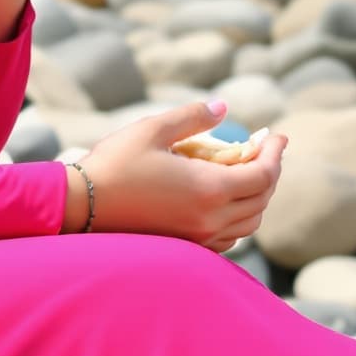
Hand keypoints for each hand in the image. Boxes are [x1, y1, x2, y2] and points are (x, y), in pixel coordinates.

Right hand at [71, 101, 285, 249]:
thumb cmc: (114, 164)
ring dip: (256, 197)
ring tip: (247, 171)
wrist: (79, 206)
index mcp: (209, 189)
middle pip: (262, 200)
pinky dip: (238, 217)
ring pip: (248, 223)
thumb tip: (224, 108)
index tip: (277, 135)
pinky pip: (228, 237)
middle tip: (264, 149)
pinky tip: (223, 199)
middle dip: (270, 172)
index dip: (276, 153)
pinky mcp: (184, 247)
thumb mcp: (153, 129)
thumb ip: (193, 117)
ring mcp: (198, 238)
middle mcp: (210, 219)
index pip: (264, 175)